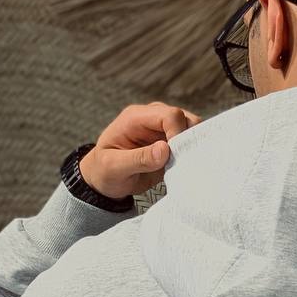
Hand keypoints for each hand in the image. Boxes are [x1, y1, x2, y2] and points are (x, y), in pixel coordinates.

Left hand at [79, 102, 204, 198]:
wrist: (105, 181)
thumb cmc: (105, 172)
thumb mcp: (114, 167)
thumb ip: (138, 158)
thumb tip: (165, 149)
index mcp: (136, 117)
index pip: (170, 115)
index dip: (179, 134)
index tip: (174, 156)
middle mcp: (152, 119)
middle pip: (186, 119)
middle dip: (188, 140)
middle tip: (180, 163)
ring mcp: (163, 130)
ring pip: (191, 130)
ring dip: (191, 148)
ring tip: (180, 166)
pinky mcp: (170, 144)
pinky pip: (189, 143)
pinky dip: (190, 155)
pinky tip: (182, 168)